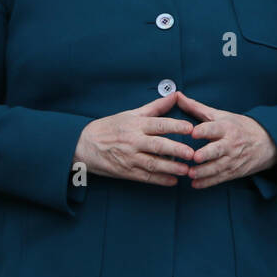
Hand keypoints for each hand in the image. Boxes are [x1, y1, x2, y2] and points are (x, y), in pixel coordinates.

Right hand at [73, 93, 194, 185]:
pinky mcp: (126, 172)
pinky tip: (172, 182)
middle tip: (192, 154)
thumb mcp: (131, 114)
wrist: (84, 144)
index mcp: (136, 125)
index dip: (175, 126)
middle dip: (176, 150)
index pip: (158, 124)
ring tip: (186, 170)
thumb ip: (156, 107)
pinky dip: (159, 180)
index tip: (190, 128)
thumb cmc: (110, 127)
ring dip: (170, 168)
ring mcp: (129, 157)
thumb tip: (175, 95)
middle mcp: (133, 141)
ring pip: (152, 163)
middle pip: (157, 145)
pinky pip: (145, 177)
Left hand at [176, 92, 276, 188]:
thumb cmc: (240, 126)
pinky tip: (196, 184)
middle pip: (218, 150)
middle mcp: (231, 144)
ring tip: (191, 174)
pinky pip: (220, 178)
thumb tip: (177, 96)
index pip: (214, 128)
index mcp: (227, 127)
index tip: (193, 132)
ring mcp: (233, 159)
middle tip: (195, 157)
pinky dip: (208, 182)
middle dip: (207, 154)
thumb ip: (197, 108)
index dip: (204, 130)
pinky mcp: (234, 171)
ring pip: (218, 167)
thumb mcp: (221, 115)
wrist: (268, 142)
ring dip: (204, 172)